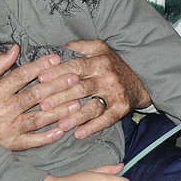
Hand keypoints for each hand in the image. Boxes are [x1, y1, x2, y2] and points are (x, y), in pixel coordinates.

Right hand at [0, 44, 82, 150]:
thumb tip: (16, 48)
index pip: (22, 76)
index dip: (41, 66)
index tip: (56, 59)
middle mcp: (3, 111)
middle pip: (35, 95)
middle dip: (57, 86)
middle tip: (75, 78)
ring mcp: (8, 129)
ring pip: (39, 118)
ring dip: (59, 111)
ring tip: (77, 103)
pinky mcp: (11, 144)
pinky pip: (32, 141)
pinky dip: (47, 137)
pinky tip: (62, 130)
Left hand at [37, 40, 151, 138]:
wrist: (140, 80)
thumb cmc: (113, 64)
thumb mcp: (100, 49)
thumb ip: (80, 46)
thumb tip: (61, 46)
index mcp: (99, 61)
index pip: (75, 66)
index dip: (57, 72)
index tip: (40, 78)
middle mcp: (107, 77)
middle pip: (80, 87)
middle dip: (60, 96)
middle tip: (41, 104)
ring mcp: (115, 93)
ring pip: (92, 106)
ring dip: (75, 116)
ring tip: (59, 124)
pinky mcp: (122, 108)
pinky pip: (106, 120)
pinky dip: (92, 128)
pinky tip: (78, 134)